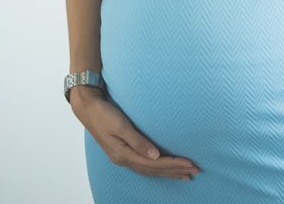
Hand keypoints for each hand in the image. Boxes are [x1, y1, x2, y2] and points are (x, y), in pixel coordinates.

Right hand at [71, 87, 199, 180]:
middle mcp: (124, 159)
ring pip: (150, 170)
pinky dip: (158, 168)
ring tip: (185, 174)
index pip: (154, 164)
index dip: (173, 165)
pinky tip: (165, 168)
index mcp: (123, 154)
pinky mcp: (123, 152)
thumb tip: (155, 156)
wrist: (88, 108)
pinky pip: (145, 165)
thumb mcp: (121, 126)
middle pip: (154, 170)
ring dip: (168, 172)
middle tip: (195, 171)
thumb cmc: (104, 114)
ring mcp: (123, 157)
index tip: (190, 164)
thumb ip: (138, 141)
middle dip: (175, 171)